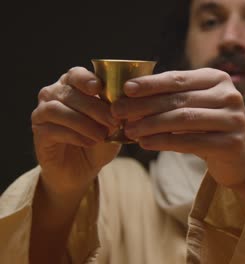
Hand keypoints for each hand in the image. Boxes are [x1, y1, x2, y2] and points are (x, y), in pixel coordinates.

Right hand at [31, 67, 120, 199]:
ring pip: (57, 109)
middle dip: (94, 107)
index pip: (75, 74)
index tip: (99, 88)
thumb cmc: (100, 140)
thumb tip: (131, 104)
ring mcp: (43, 112)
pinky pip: (52, 129)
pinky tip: (89, 142)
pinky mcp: (39, 132)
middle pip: (69, 93)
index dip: (86, 79)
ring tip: (102, 136)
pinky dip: (74, 135)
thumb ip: (119, 113)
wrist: (83, 168)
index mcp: (73, 85)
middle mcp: (54, 94)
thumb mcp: (114, 125)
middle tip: (113, 122)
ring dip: (83, 122)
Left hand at [112, 68, 244, 188]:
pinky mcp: (232, 143)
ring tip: (129, 130)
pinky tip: (146, 143)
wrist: (238, 157)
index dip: (150, 83)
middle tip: (118, 112)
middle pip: (178, 99)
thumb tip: (129, 95)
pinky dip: (164, 142)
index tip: (126, 89)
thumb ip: (172, 97)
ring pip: (183, 119)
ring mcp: (234, 119)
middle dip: (144, 105)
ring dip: (151, 124)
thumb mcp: (195, 105)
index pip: (178, 78)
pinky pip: (191, 142)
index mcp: (218, 79)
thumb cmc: (208, 127)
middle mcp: (230, 95)